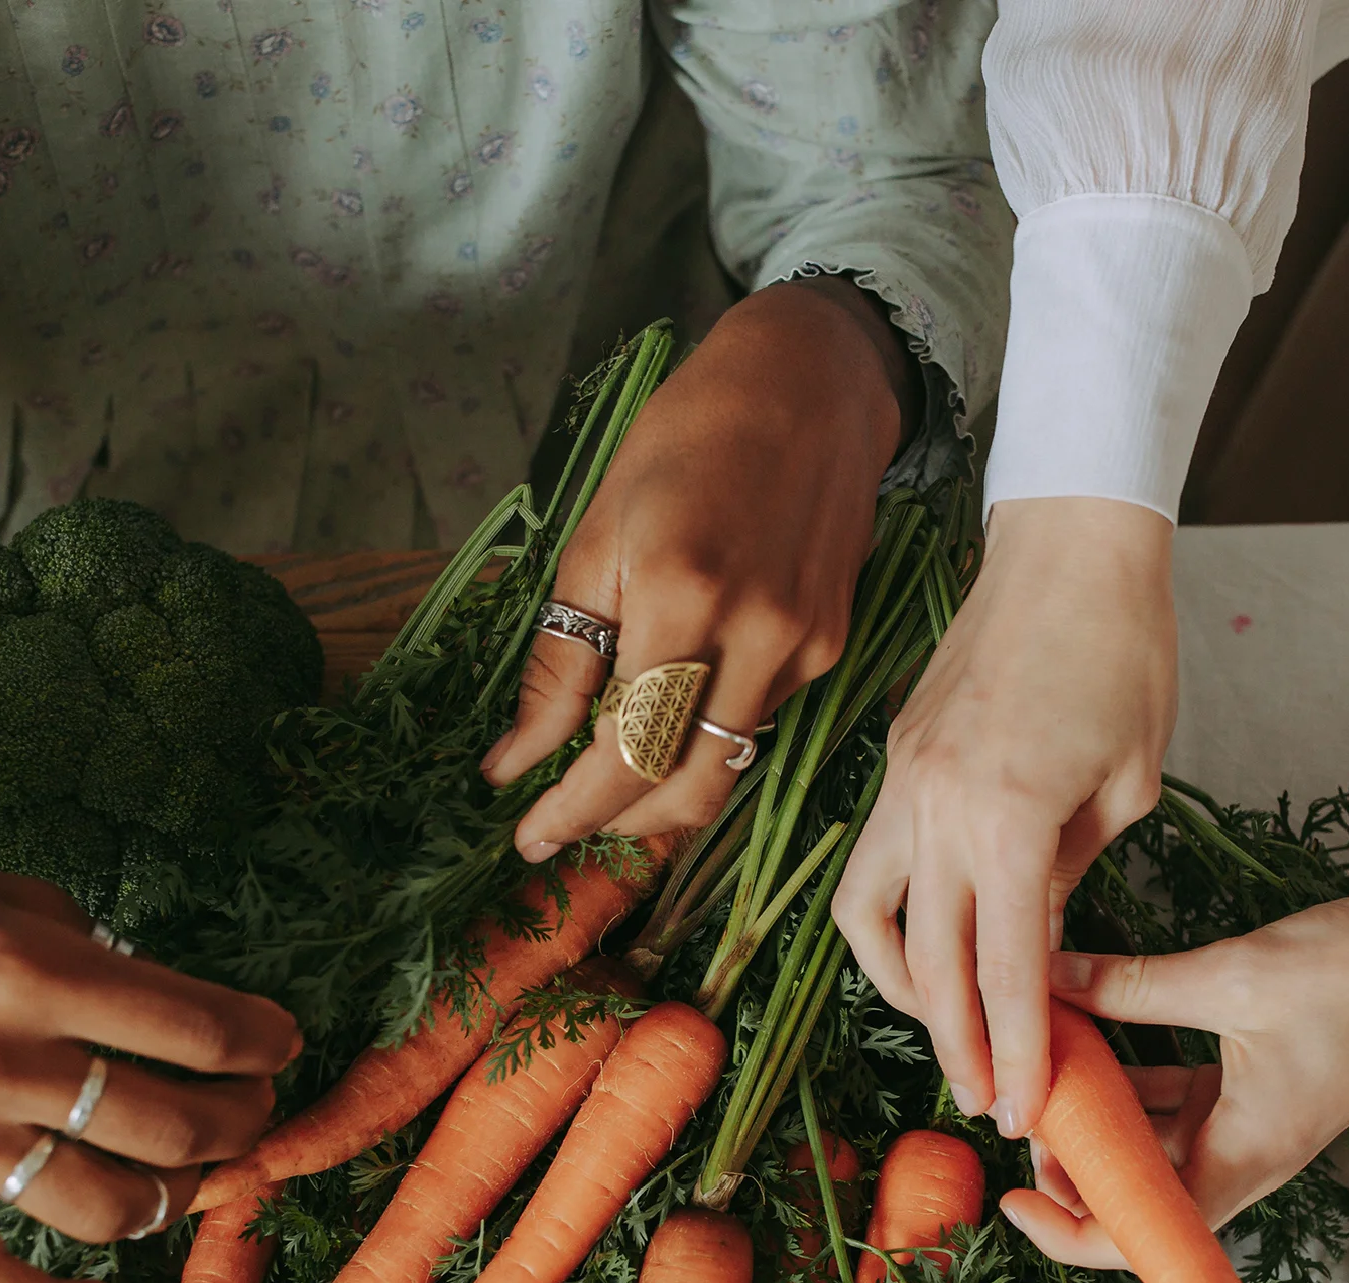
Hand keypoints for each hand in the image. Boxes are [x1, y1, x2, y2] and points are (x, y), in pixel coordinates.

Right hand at [0, 784, 298, 1282]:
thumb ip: (84, 949)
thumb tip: (158, 1004)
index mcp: (31, 970)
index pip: (196, 1026)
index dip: (263, 1042)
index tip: (281, 1043)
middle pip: (173, 1126)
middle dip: (241, 1123)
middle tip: (252, 1110)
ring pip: (107, 1210)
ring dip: (173, 1202)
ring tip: (187, 1179)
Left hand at [484, 276, 916, 856]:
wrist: (810, 382)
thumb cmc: (686, 437)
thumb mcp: (596, 537)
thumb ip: (561, 660)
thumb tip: (515, 759)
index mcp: (684, 598)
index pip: (627, 755)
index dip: (573, 811)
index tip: (527, 834)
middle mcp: (760, 637)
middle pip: (687, 791)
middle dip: (616, 825)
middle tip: (557, 827)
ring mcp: (807, 648)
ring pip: (725, 765)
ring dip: (658, 790)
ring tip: (600, 778)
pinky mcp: (832, 645)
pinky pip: (757, 721)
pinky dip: (702, 736)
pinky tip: (668, 712)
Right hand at [836, 497, 1176, 1140]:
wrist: (1070, 546)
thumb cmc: (1123, 652)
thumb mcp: (1126, 785)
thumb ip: (1071, 875)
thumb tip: (1036, 944)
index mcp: (1008, 818)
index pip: (1007, 969)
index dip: (1017, 1052)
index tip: (1022, 1110)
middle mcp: (936, 806)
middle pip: (929, 963)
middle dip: (959, 1045)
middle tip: (986, 1102)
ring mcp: (902, 781)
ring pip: (870, 919)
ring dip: (904, 989)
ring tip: (948, 1031)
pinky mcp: (893, 761)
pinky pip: (874, 864)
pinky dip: (892, 920)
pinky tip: (929, 945)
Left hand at [1000, 890, 1348, 1266]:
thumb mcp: (1234, 977)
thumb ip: (1132, 986)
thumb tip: (1042, 980)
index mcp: (1245, 1158)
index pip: (1141, 1238)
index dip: (1066, 1233)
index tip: (1010, 1195)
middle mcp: (1243, 1158)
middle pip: (1135, 1196)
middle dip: (1070, 1163)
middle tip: (1019, 1102)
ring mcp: (1245, 1126)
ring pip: (1148, 1146)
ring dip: (1095, 1118)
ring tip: (1040, 1068)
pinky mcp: (1249, 1091)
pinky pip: (1171, 1104)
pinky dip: (1127, 1080)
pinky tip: (1083, 1035)